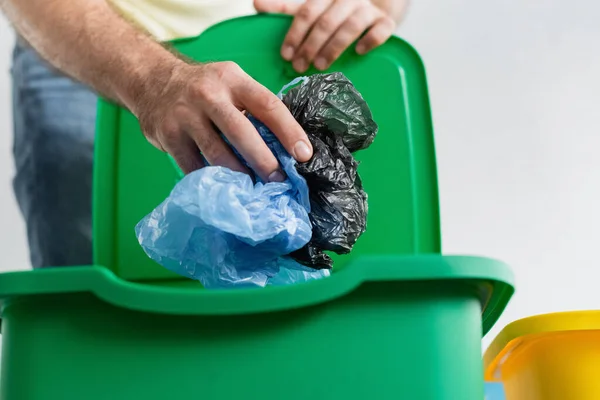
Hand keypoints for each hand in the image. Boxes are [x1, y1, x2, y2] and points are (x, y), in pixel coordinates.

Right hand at [135, 61, 312, 180]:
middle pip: (242, 132)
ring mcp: (185, 115)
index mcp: (232, 79)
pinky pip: (195, 166)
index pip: (267, 105)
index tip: (304, 155)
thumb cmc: (205, 89)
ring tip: (254, 190)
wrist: (152, 81)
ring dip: (240, 176)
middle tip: (279, 181)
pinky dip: (213, 181)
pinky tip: (226, 189)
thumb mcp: (231, 83)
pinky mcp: (168, 136)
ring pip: (218, 154)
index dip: (289, 131)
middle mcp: (208, 94)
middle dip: (264, 161)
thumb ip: (253, 107)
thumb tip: (288, 146)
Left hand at [254, 0, 398, 71]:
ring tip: (321, 65)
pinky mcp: (386, 21)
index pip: (306, 11)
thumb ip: (285, 8)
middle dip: (311, 45)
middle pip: (326, 20)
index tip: (286, 55)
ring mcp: (367, 9)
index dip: (295, 33)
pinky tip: (359, 51)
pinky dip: (370, 40)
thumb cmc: (335, 12)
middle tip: (300, 67)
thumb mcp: (310, 7)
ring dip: (334, 46)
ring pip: (350, 25)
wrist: (373, 7)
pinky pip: (381, 29)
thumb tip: (257, 4)